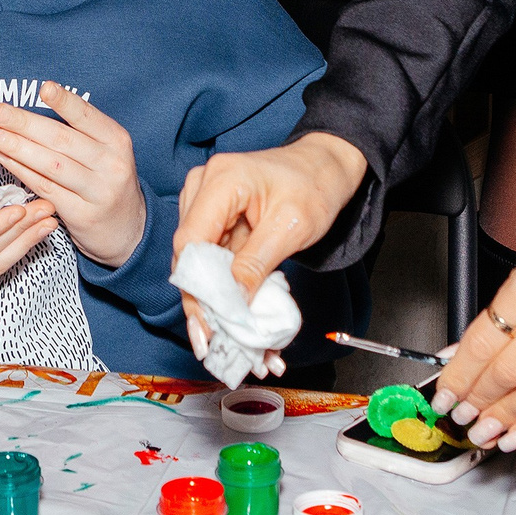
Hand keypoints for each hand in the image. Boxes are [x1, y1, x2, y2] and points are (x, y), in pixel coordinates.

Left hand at [0, 82, 145, 268]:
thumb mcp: (106, 151)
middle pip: (62, 140)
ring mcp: (97, 192)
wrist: (128, 229)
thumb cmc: (106, 179)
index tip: (43, 88)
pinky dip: (21, 170)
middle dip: (25, 124)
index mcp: (117, 141)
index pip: (88, 117)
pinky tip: (3, 156)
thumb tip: (29, 112)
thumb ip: (79, 132)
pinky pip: (45, 188)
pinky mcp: (81, 215)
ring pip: (50, 165)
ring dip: (16, 147)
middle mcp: (111, 165)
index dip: (65, 102)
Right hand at [171, 133, 367, 359]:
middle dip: (204, 304)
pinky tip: (240, 323)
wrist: (326, 167)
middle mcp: (203, 189)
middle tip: (215, 347)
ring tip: (234, 344)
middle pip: (190, 257)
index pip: (191, 241)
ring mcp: (206, 205)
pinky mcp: (216, 221)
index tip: (207, 328)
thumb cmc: (314, 184)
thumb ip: (256, 262)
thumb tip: (233, 302)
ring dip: (216, 304)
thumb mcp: (292, 227)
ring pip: (199, 265)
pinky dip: (227, 292)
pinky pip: (214, 262)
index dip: (196, 289)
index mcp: (220, 180)